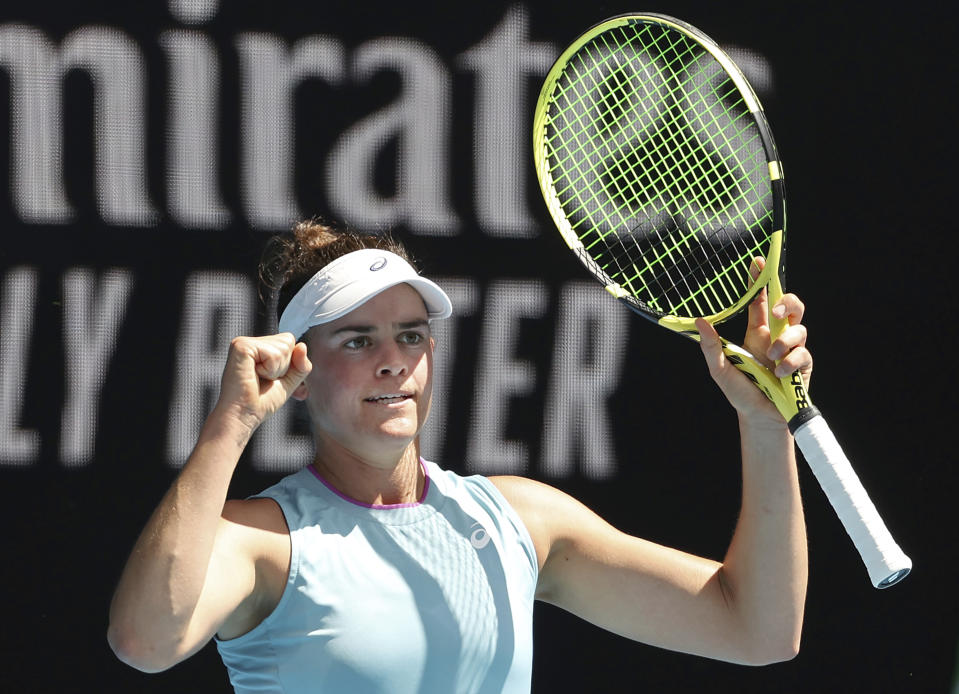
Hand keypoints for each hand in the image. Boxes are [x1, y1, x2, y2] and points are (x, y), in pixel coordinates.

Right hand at [213, 333, 311, 433]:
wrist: (243, 416)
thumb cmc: (261, 402)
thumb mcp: (289, 382)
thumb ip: (301, 364)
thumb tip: (302, 346)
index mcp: (258, 347)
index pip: (289, 341)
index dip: (289, 364)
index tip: (271, 379)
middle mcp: (249, 342)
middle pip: (288, 341)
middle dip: (284, 366)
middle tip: (263, 380)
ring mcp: (244, 343)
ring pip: (283, 346)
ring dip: (276, 370)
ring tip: (258, 378)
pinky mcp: (241, 346)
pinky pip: (274, 354)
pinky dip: (270, 370)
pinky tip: (254, 376)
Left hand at [696, 259, 812, 425]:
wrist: (760, 418)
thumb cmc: (740, 392)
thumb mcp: (719, 368)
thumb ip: (711, 346)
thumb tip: (699, 322)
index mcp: (756, 333)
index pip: (760, 301)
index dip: (760, 281)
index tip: (757, 262)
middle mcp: (776, 337)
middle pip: (790, 305)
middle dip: (786, 302)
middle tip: (774, 313)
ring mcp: (792, 349)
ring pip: (799, 328)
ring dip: (784, 341)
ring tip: (771, 358)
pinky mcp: (804, 364)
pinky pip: (803, 353)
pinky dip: (790, 362)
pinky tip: (779, 374)